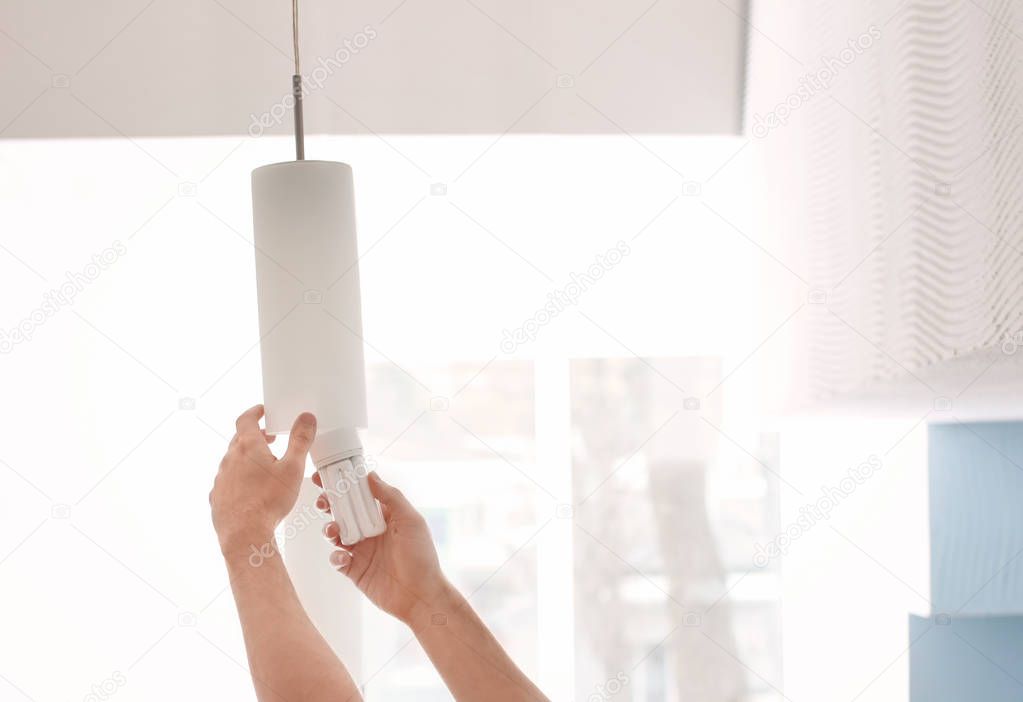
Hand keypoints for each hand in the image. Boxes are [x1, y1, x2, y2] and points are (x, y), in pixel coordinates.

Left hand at [211, 405, 315, 555]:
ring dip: (247, 458)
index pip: (246, 419)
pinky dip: (239, 478)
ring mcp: (221, 478)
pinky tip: (251, 489)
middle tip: (270, 438)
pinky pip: (227, 480)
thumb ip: (300, 441)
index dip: (255, 412)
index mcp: (248, 447)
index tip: (262, 411)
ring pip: (233, 460)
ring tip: (264, 466)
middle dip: (255, 435)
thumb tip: (306, 419)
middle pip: (240, 439)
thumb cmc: (267, 502)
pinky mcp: (217, 496)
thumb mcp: (293, 468)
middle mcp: (230, 459)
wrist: (244, 534)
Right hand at [313, 471, 449, 624]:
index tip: (326, 475)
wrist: (420, 596)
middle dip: (329, 504)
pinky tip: (344, 557)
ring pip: (336, 533)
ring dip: (329, 529)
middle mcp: (371, 530)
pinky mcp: (354, 570)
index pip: (360, 494)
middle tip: (322, 502)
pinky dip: (335, 556)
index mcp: (384, 516)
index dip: (344, 484)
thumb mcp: (411, 521)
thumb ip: (391, 497)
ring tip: (332, 531)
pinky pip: (337, 559)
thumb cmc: (422, 557)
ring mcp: (361, 550)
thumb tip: (370, 474)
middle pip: (343, 511)